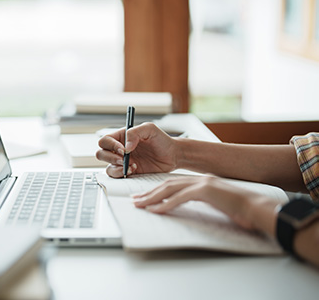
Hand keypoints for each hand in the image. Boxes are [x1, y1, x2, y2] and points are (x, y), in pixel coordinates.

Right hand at [96, 122, 177, 177]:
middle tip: (124, 159)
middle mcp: (119, 149)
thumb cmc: (161, 140)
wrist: (172, 155)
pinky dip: (122, 174)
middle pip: (101, 154)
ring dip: (117, 168)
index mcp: (121, 137)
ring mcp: (122, 162)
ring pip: (107, 167)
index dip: (110, 145)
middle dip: (110, 158)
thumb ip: (135, 132)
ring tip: (132, 166)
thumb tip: (126, 145)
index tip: (123, 149)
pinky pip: (117, 176)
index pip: (105, 140)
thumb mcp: (150, 129)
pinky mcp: (128, 172)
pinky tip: (134, 170)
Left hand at [132, 176, 280, 232]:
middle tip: (135, 201)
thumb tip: (183, 210)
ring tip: (140, 206)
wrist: (257, 208)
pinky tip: (156, 210)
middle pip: (167, 185)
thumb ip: (201, 203)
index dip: (156, 191)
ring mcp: (202, 184)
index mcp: (201, 182)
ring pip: (170, 189)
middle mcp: (200, 180)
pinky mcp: (205, 191)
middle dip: (149, 193)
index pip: (173, 184)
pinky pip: (180, 198)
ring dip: (152, 198)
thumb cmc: (240, 210)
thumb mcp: (216, 205)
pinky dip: (166, 205)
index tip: (144, 198)